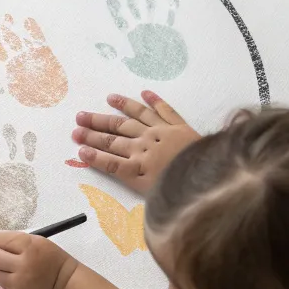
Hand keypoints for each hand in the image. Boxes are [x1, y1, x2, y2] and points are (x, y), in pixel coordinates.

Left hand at [0, 233, 76, 288]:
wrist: (64, 284)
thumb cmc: (51, 260)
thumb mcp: (39, 242)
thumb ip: (17, 240)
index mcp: (30, 247)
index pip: (1, 240)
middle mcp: (23, 265)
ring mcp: (19, 283)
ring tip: (2, 269)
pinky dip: (0, 283)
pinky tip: (9, 280)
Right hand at [71, 91, 199, 192]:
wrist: (210, 177)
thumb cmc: (181, 191)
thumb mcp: (153, 196)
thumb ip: (133, 181)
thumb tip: (116, 170)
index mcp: (138, 166)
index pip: (110, 160)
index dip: (93, 154)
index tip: (79, 148)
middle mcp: (146, 145)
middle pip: (116, 137)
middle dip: (95, 130)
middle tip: (78, 123)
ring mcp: (162, 132)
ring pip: (135, 118)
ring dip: (119, 109)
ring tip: (107, 99)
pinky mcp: (179, 126)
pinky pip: (164, 110)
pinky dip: (154, 101)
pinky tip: (144, 92)